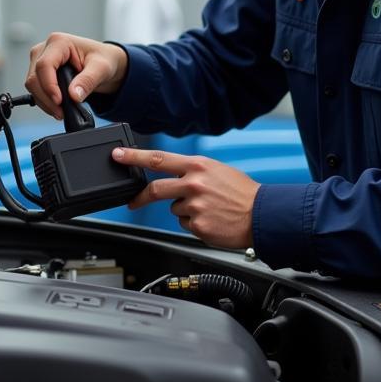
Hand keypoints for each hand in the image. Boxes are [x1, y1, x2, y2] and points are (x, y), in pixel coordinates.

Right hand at [26, 32, 128, 119]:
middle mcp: (45, 49)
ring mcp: (39, 60)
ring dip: (45, 102)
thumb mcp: (101, 68)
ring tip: (61, 112)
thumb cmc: (102, 59)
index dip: (49, 85)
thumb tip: (74, 95)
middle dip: (46, 98)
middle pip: (34, 77)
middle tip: (61, 112)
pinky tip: (57, 107)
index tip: (59, 101)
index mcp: (59, 42)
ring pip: (32, 85)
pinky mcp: (39, 72)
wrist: (102, 62)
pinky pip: (35, 90)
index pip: (44, 65)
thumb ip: (88, 80)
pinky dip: (44, 101)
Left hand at [113, 147, 258, 249]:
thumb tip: (173, 174)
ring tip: (208, 209)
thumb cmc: (242, 192)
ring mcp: (193, 206)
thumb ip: (192, 171)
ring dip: (184, 210)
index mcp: (197, 166)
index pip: (158, 159)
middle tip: (133, 201)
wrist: (263, 215)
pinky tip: (211, 220)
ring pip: (174, 209)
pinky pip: (184, 224)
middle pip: (155, 189)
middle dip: (140, 197)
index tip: (118, 156)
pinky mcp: (197, 225)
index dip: (134, 157)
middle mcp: (193, 184)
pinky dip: (194, 223)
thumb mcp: (217, 170)